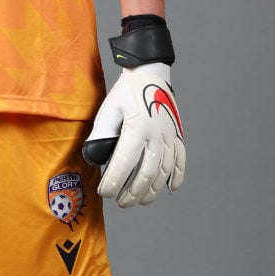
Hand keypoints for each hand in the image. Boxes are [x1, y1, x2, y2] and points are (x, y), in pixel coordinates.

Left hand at [83, 62, 184, 207]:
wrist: (150, 73)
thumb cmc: (126, 92)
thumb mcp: (108, 110)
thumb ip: (101, 134)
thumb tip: (94, 158)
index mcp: (137, 128)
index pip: (124, 163)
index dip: (114, 182)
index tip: (105, 193)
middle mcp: (156, 135)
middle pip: (146, 173)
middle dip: (132, 192)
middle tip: (120, 201)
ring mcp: (169, 136)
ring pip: (163, 172)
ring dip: (151, 190)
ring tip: (139, 200)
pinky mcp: (177, 135)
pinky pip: (180, 160)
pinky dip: (176, 177)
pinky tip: (169, 188)